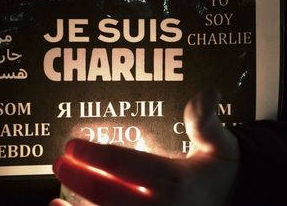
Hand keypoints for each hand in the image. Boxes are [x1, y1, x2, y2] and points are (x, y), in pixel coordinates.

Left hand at [50, 89, 239, 205]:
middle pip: (109, 194)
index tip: (73, 145)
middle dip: (79, 178)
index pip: (125, 165)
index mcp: (176, 180)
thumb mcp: (219, 145)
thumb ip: (205, 121)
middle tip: (60, 162)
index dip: (95, 155)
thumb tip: (208, 93)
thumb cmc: (218, 173)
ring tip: (54, 197)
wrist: (232, 200)